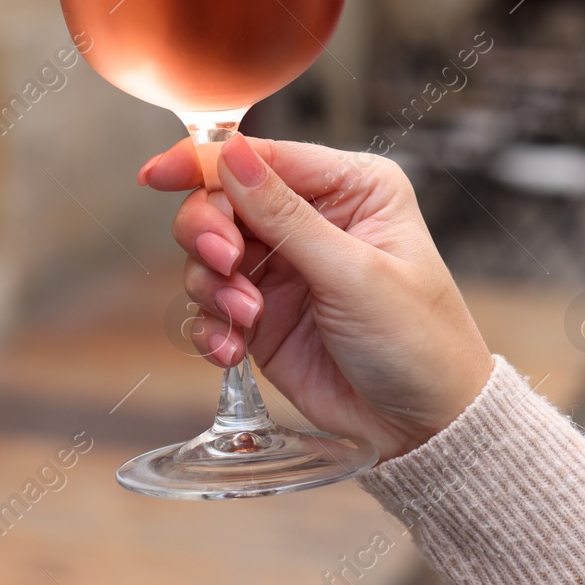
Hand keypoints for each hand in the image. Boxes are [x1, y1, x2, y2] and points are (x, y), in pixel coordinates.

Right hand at [140, 137, 493, 460]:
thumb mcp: (355, 273)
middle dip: (210, 233)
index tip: (158, 175)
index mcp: (349, 189)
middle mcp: (310, 221)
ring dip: (214, 287)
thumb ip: (285, 215)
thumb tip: (230, 154)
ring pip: (206, 255)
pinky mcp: (261, 317)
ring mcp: (282, 269)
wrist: (426, 430)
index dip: (205, 162)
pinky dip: (210, 326)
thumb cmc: (420, 344)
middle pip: (221, 201)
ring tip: (247, 318)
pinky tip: (233, 348)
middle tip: (225, 263)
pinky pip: (209, 307)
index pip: (262, 158)